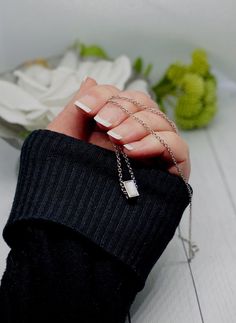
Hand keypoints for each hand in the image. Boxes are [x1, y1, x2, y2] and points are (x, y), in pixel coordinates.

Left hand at [47, 77, 190, 180]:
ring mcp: (156, 151)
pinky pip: (177, 146)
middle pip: (143, 103)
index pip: (119, 97)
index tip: (84, 108)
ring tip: (117, 140)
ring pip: (160, 120)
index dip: (104, 96)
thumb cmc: (69, 184)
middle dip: (121, 109)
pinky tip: (133, 151)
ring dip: (138, 125)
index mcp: (115, 126)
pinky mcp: (172, 169)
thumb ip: (75, 111)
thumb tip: (90, 80)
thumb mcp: (64, 143)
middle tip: (103, 125)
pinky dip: (157, 142)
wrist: (79, 226)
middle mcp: (137, 135)